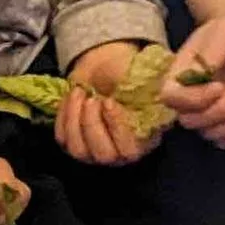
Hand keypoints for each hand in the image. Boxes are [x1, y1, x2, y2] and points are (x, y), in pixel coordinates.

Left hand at [58, 44, 161, 167]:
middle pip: (102, 155)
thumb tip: (163, 92)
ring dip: (74, 119)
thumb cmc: (127, 74)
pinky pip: (62, 138)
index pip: (130, 150)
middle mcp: (119, 154)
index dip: (117, 128)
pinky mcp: (72, 143)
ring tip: (79, 93)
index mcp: (143, 141)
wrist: (103, 69)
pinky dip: (63, 115)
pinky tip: (72, 97)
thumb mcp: (144, 81)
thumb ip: (154, 90)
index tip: (108, 101)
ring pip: (78, 150)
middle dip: (92, 125)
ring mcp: (93, 152)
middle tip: (91, 98)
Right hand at [159, 12, 224, 148]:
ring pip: (211, 133)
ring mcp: (208, 109)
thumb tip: (200, 76)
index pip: (171, 98)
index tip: (220, 85)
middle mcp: (190, 95)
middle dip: (222, 111)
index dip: (195, 99)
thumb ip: (213, 53)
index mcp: (181, 72)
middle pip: (191, 121)